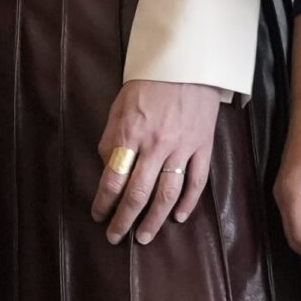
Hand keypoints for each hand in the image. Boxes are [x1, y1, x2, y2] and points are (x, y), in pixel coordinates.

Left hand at [91, 79, 223, 244]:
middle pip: (138, 192)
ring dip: (154, 219)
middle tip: (115, 237)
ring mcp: (182, 147)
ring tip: (144, 237)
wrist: (187, 63)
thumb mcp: (119, 106)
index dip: (103, 201)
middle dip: (124, 219)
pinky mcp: (202, 146)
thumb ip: (112, 138)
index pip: (113, 177)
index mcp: (130, 132)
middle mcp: (155, 144)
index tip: (97, 215)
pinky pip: (197, 181)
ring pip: (167, 193)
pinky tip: (178, 217)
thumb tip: (107, 167)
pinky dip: (188, 203)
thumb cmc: (148, 82)